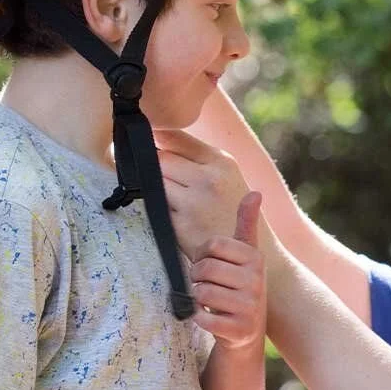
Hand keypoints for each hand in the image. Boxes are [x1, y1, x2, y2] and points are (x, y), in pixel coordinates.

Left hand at [156, 129, 254, 262]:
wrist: (243, 252)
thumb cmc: (231, 209)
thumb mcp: (227, 175)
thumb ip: (198, 158)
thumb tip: (158, 138)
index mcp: (221, 162)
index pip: (176, 137)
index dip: (157, 137)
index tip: (148, 139)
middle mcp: (208, 179)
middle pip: (160, 158)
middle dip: (150, 162)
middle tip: (146, 167)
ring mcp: (193, 202)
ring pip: (154, 181)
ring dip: (150, 183)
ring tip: (161, 189)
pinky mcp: (180, 224)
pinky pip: (155, 205)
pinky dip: (156, 204)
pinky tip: (167, 208)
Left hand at [189, 189, 265, 347]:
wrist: (247, 331)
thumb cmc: (240, 286)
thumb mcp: (246, 254)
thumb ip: (246, 223)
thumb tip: (255, 192)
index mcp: (255, 258)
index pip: (212, 245)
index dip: (202, 254)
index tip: (208, 263)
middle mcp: (256, 280)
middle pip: (204, 268)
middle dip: (197, 277)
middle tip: (205, 284)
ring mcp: (250, 306)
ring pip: (201, 292)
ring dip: (197, 298)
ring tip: (210, 300)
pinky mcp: (240, 329)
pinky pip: (202, 317)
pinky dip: (199, 318)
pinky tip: (210, 317)